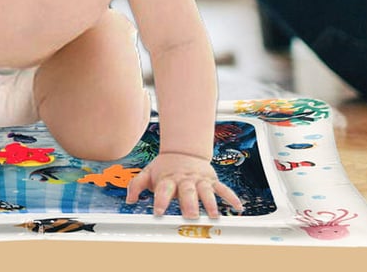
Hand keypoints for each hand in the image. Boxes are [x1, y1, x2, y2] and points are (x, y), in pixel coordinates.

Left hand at [126, 152, 243, 218]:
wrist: (183, 150)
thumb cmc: (165, 167)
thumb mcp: (149, 172)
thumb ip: (136, 185)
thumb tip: (128, 200)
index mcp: (168, 178)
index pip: (163, 189)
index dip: (160, 200)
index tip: (158, 212)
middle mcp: (184, 179)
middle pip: (187, 191)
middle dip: (189, 203)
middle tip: (190, 215)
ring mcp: (199, 180)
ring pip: (205, 190)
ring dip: (210, 202)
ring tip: (214, 214)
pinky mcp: (211, 180)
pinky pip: (222, 188)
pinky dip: (231, 197)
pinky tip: (238, 207)